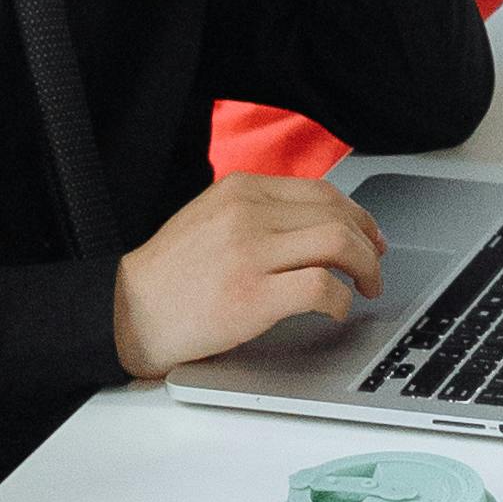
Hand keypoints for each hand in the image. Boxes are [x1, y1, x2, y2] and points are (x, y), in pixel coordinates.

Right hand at [112, 166, 387, 380]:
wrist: (127, 312)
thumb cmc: (168, 275)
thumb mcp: (209, 217)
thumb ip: (255, 212)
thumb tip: (313, 224)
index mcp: (239, 189)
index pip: (321, 192)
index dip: (357, 215)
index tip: (369, 236)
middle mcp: (248, 213)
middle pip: (337, 215)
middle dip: (369, 243)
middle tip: (375, 267)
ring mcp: (251, 253)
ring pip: (337, 243)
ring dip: (365, 267)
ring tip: (366, 287)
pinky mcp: (253, 295)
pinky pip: (320, 288)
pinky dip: (340, 300)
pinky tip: (336, 310)